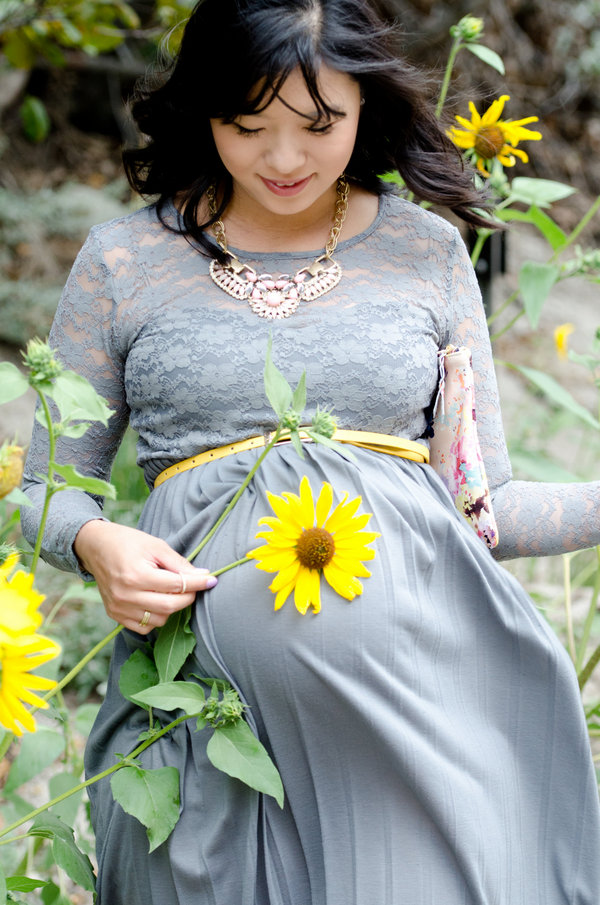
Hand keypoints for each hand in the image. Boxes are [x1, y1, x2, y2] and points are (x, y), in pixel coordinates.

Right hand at [73, 519, 216, 634]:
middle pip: (170, 606)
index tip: (212, 580)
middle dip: (189, 597)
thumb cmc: (128, 542)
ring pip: (160, 620)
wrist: (96, 547)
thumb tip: (203, 575)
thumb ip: (179, 563)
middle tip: (194, 586)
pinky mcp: (115, 615)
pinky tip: (157, 601)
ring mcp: (119, 608)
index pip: (176, 585)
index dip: (198, 583)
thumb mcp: (156, 545)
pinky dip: (157, 617)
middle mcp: (126, 595)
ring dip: (173, 608)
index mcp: (136, 575)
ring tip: (172, 591)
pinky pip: (145, 627)